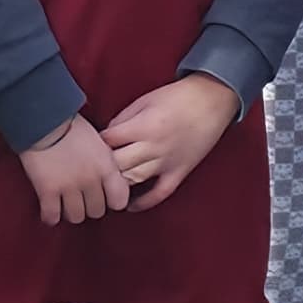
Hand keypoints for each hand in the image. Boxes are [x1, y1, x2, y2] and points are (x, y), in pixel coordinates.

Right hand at [17, 117, 126, 227]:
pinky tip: (50, 209)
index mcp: (106, 167)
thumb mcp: (99, 141)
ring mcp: (69, 187)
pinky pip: (52, 217)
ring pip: (76, 217)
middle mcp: (90, 180)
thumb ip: (105, 162)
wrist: (42, 118)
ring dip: (71, 211)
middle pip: (97, 212)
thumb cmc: (70, 125)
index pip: (120, 201)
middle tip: (82, 197)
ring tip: (65, 203)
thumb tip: (110, 178)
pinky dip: (51, 216)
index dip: (112, 201)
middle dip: (89, 206)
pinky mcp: (47, 190)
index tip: (105, 197)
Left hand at [105, 71, 244, 205]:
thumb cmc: (178, 96)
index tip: (90, 146)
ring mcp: (167, 162)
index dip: (96, 143)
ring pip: (134, 180)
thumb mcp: (145, 100)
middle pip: (118, 164)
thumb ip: (123, 118)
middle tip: (92, 168)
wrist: (212, 100)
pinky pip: (159, 193)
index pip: (109, 141)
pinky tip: (129, 206)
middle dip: (102, 166)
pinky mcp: (180, 172)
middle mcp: (153, 147)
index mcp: (143, 126)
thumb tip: (107, 136)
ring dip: (117, 184)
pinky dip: (144, 203)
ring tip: (104, 186)